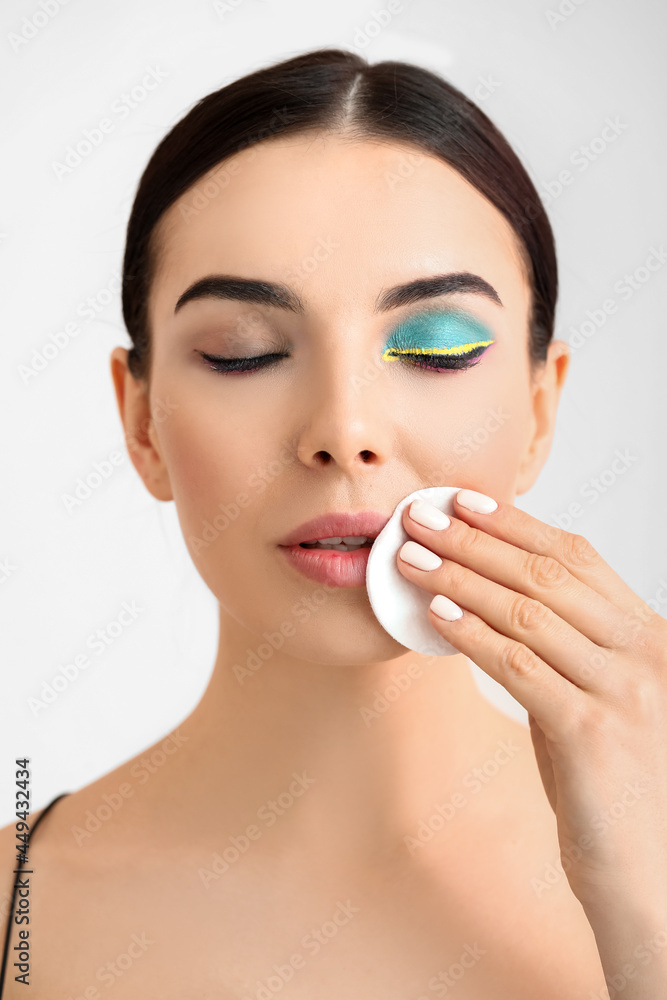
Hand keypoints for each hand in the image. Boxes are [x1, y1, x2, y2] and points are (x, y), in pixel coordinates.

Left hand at [396, 488, 666, 915]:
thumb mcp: (600, 703)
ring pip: (528, 613)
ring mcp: (624, 693)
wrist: (654, 877)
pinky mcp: (593, 735)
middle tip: (420, 518)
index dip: (517, 524)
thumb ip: (563, 656)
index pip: (578, 558)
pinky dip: (472, 634)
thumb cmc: (619, 789)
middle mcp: (645, 655)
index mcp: (649, 637)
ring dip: (459, 579)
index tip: (464, 501)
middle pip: (546, 574)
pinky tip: (436, 615)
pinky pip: (520, 667)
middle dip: (474, 540)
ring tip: (411, 559)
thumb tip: (494, 610)